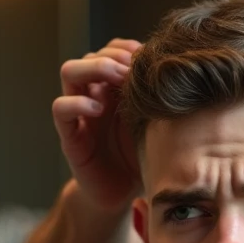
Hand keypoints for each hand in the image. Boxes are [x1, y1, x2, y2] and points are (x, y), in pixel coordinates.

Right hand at [52, 38, 142, 209]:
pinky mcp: (69, 134)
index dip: (128, 48)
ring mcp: (79, 112)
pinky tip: (98, 109)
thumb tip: (183, 73)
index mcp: (115, 87)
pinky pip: (61, 107)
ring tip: (116, 79)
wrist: (122, 194)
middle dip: (114, 55)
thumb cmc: (141, 156)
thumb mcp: (156, 123)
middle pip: (92, 54)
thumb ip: (159, 100)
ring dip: (94, 68)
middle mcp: (94, 93)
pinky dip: (76, 102)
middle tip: (133, 69)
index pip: (114, 50)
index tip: (149, 58)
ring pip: (70, 70)